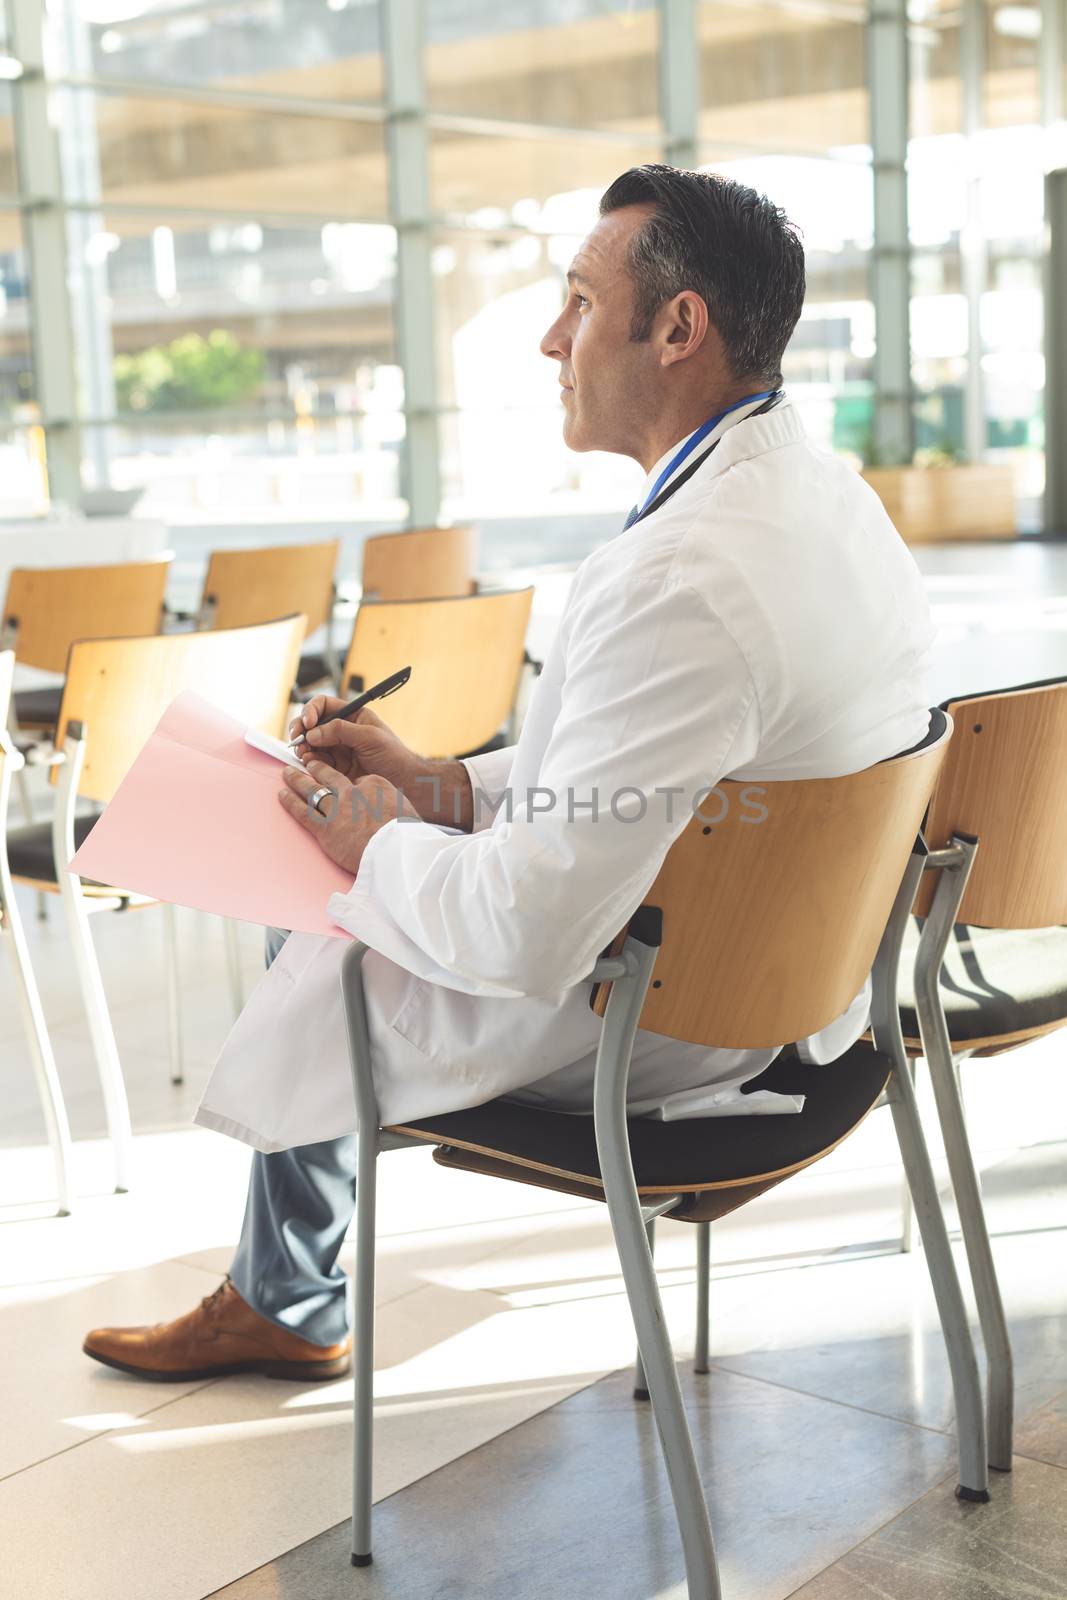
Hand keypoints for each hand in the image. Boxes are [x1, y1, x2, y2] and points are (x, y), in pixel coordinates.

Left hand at [278, 758, 419, 875]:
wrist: (394, 850)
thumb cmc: (405, 833)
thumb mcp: (404, 808)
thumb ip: (389, 802)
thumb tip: (384, 805)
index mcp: (373, 785)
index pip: (357, 778)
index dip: (348, 779)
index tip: (342, 779)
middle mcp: (352, 792)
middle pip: (329, 776)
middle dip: (316, 768)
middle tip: (308, 762)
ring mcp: (336, 810)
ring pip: (312, 790)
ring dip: (297, 780)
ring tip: (288, 773)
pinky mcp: (325, 829)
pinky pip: (303, 812)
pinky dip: (290, 802)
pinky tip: (282, 794)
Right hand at [289, 697, 420, 790]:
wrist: (405, 783)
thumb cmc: (394, 756)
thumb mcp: (370, 737)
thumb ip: (341, 731)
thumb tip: (313, 732)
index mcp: (353, 716)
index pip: (324, 705)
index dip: (312, 710)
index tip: (308, 722)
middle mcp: (342, 730)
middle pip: (312, 724)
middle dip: (301, 730)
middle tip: (296, 740)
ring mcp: (337, 749)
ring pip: (311, 744)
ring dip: (303, 747)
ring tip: (305, 754)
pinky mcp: (335, 768)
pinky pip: (316, 762)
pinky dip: (309, 762)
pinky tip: (310, 765)